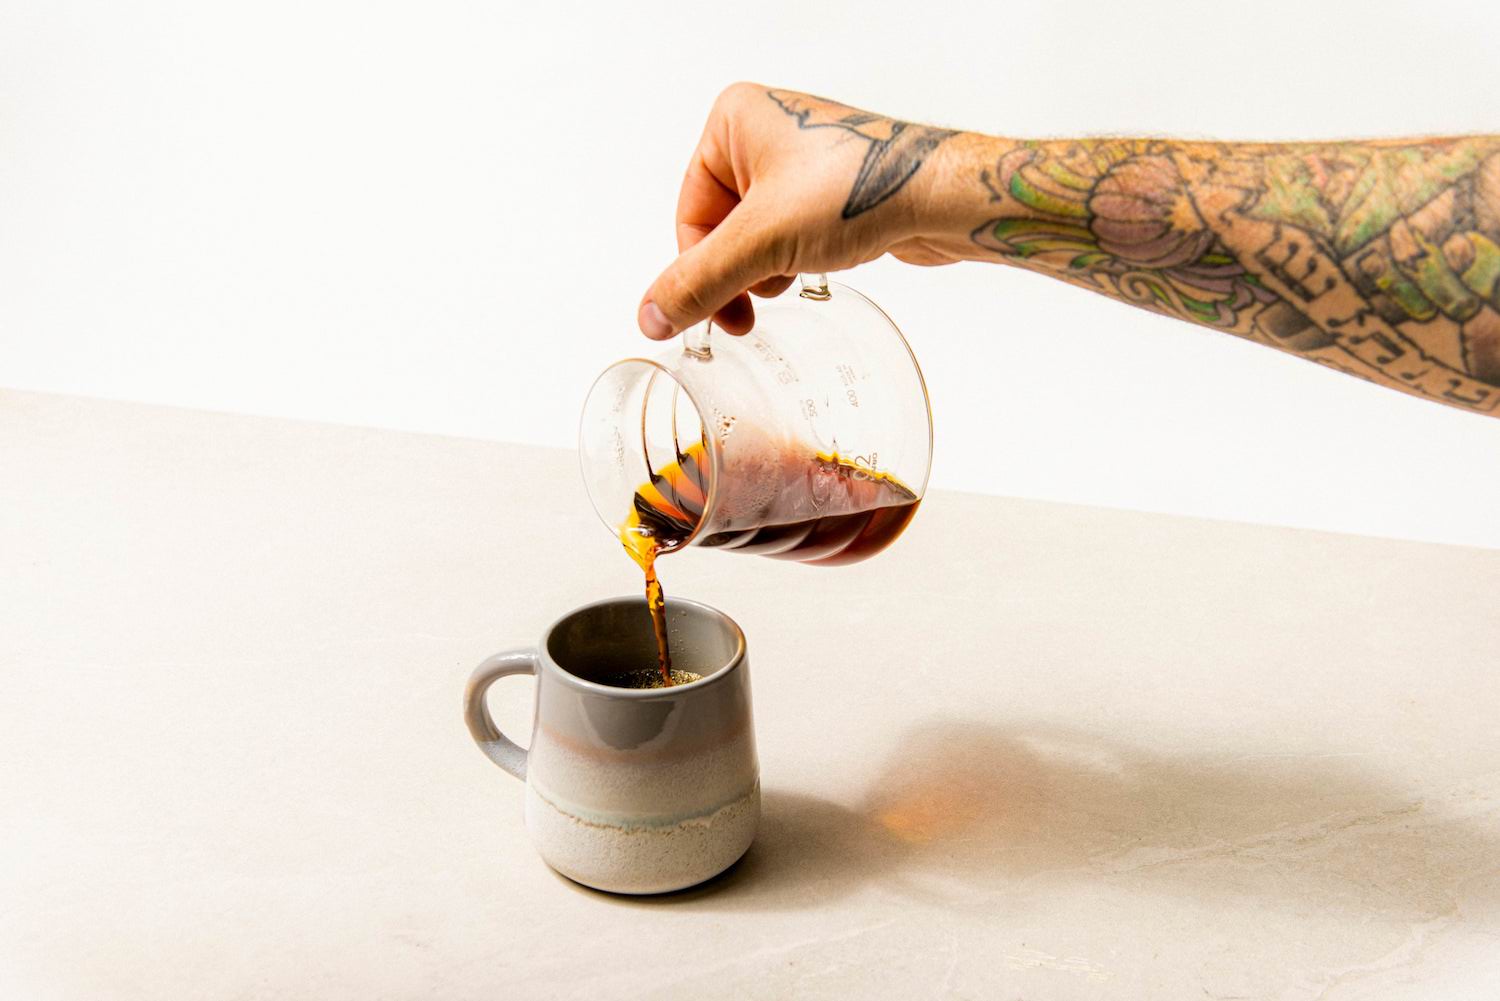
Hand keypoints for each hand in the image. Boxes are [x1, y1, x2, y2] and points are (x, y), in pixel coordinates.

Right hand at [637, 83, 967, 339]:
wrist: (941, 196)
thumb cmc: (864, 188)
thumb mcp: (762, 243)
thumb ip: (698, 282)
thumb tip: (649, 316)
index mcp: (733, 120)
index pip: (689, 214)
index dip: (700, 270)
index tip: (714, 315)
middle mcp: (763, 132)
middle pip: (719, 228)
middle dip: (738, 272)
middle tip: (750, 313)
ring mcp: (798, 162)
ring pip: (753, 237)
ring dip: (767, 270)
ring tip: (797, 273)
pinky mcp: (827, 191)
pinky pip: (786, 236)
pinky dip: (793, 260)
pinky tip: (818, 267)